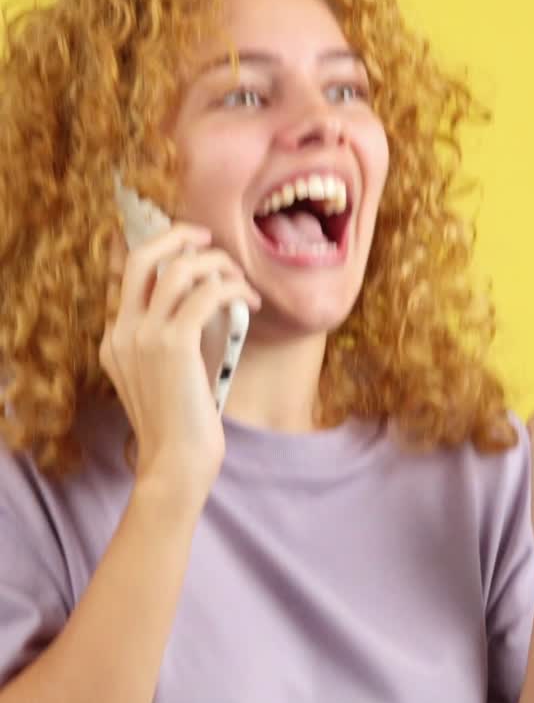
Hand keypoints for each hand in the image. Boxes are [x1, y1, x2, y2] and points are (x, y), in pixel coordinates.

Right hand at [100, 222, 260, 502]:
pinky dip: (232, 289)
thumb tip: (204, 308)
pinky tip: (249, 301)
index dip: (160, 251)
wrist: (175, 465)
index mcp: (115, 340)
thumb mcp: (164, 380)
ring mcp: (144, 337)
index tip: (190, 247)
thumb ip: (169, 345)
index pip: (127, 275)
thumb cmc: (180, 429)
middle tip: (207, 239)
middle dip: (177, 237)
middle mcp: (122, 332)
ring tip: (240, 280)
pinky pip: (205, 295)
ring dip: (216, 265)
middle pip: (140, 258)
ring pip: (177, 269)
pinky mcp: (173, 345)